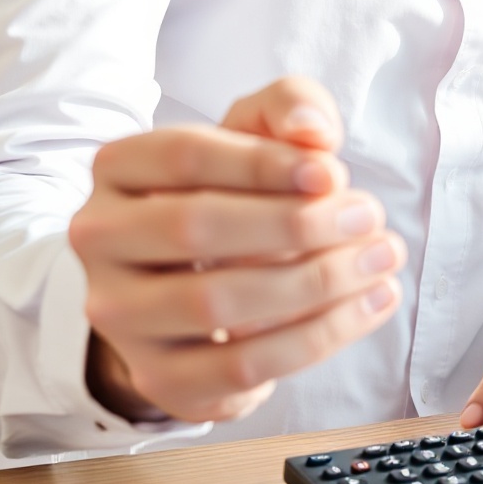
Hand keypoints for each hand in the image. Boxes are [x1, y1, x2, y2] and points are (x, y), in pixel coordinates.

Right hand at [69, 77, 404, 424]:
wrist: (195, 283)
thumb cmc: (234, 191)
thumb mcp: (258, 133)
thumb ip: (288, 107)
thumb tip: (312, 131)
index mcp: (118, 169)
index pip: (184, 156)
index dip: (264, 163)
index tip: (333, 171)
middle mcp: (100, 242)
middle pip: (194, 227)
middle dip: (296, 222)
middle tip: (370, 216)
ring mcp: (120, 316)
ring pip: (216, 304)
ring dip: (316, 281)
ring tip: (382, 257)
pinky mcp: (157, 377)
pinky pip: (239, 368)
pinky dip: (317, 337)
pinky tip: (370, 303)